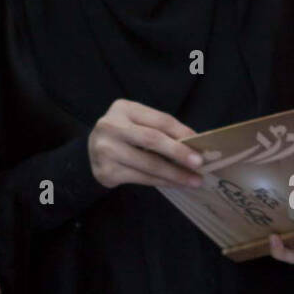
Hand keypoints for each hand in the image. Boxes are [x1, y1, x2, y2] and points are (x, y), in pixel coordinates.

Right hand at [87, 99, 202, 188]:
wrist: (93, 152)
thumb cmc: (125, 135)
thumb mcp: (139, 123)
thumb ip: (161, 129)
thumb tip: (195, 143)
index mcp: (123, 108)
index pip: (160, 120)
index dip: (182, 132)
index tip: (201, 145)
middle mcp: (111, 126)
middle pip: (153, 140)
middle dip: (179, 153)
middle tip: (200, 164)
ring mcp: (106, 150)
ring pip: (149, 163)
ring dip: (175, 174)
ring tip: (194, 180)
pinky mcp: (106, 171)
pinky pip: (141, 178)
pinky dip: (162, 182)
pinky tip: (176, 184)